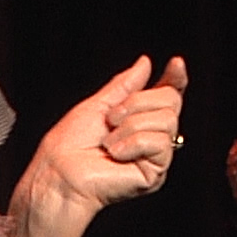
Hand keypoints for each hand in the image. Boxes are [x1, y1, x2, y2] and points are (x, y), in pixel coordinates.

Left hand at [13, 56, 188, 228]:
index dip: (176, 78)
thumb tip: (145, 63)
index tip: (176, 62)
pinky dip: (132, 143)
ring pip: (167, 121)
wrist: (61, 171)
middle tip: (111, 118)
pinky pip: (159, 143)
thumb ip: (125, 85)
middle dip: (137, 103)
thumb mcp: (99, 104)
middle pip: (170, 101)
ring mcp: (155, 156)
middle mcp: (151, 136)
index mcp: (139, 118)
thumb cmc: (71, 144)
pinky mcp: (155, 173)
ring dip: (130, 125)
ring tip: (109, 141)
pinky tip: (116, 154)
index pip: (168, 95)